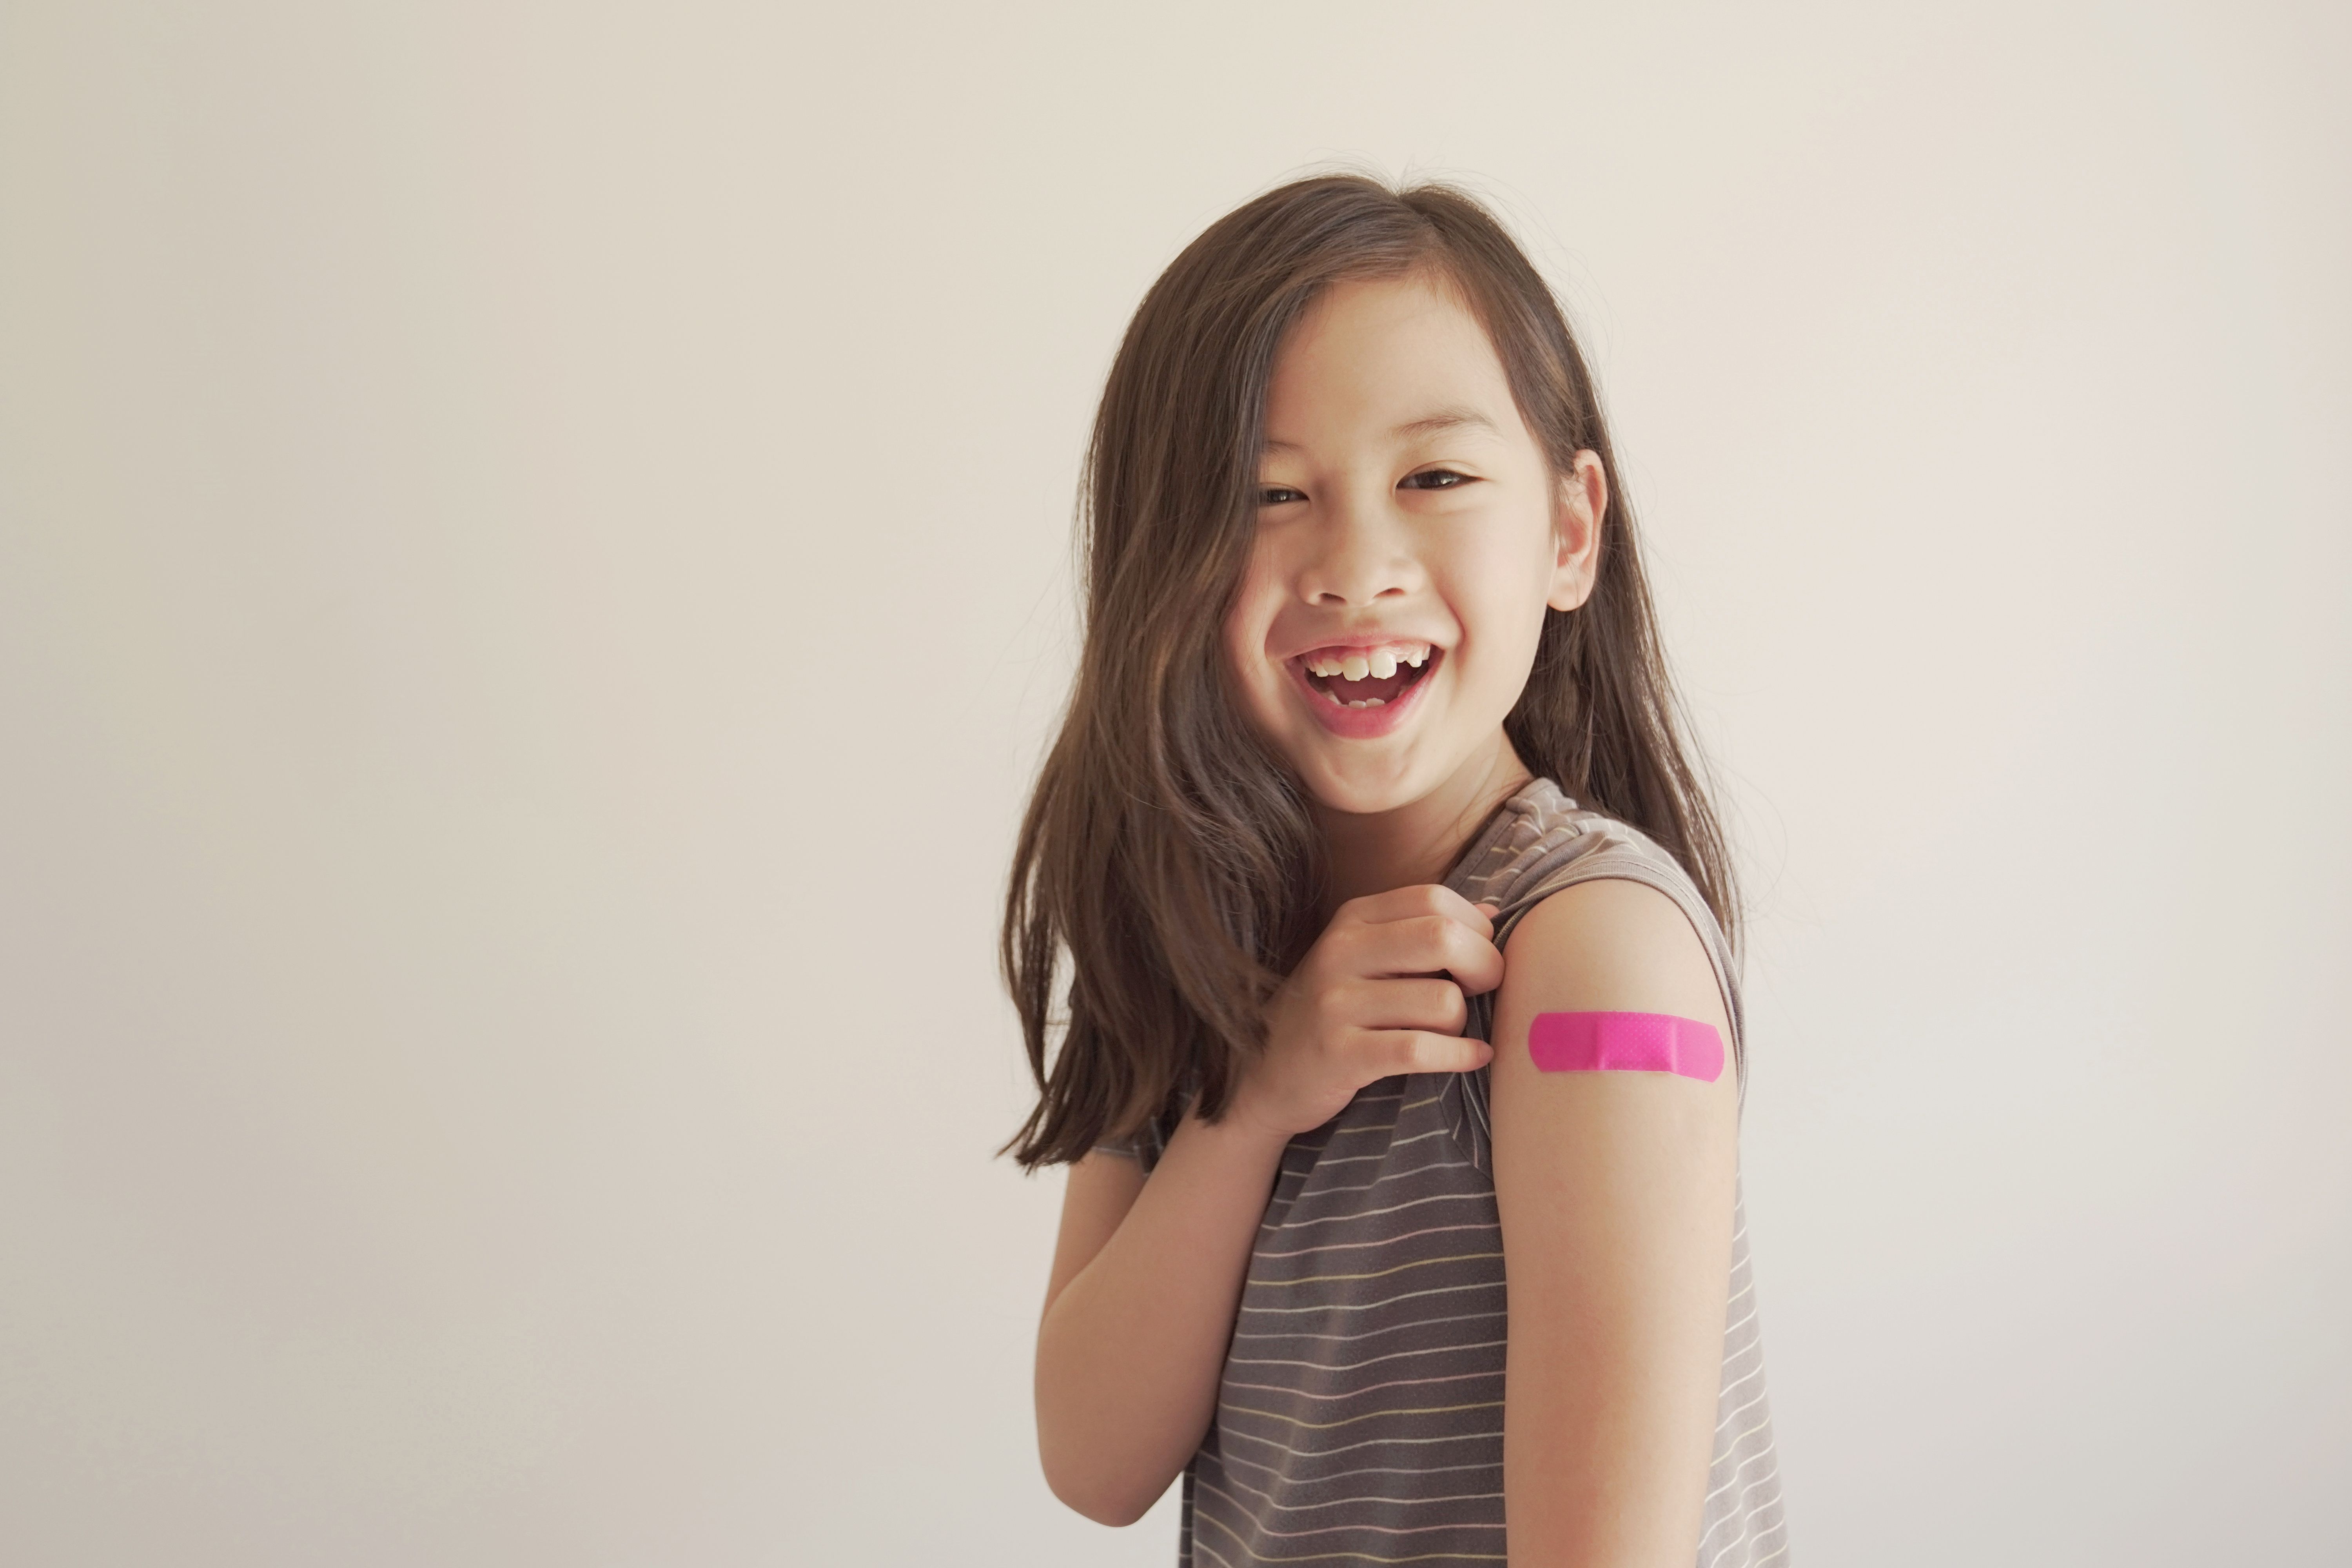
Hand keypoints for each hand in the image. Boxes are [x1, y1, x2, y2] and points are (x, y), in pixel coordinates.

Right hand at [1228, 885, 1505, 1140]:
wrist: (1265, 1074)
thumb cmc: (1334, 1011)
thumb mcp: (1367, 956)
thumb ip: (1423, 930)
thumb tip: (1494, 914)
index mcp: (1352, 919)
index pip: (1434, 899)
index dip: (1475, 928)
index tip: (1480, 956)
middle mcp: (1341, 951)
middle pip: (1442, 939)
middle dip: (1485, 967)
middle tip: (1483, 991)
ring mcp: (1336, 1004)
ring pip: (1441, 1002)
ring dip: (1462, 1022)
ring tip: (1452, 1032)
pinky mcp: (1340, 1054)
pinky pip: (1420, 1049)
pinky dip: (1461, 1056)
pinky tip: (1474, 1057)